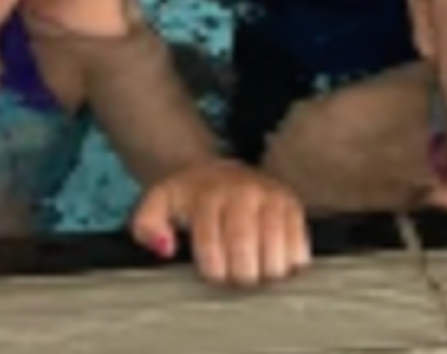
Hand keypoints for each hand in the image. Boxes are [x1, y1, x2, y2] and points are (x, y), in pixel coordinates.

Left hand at [126, 157, 312, 286]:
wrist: (216, 171)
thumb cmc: (188, 198)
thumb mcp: (157, 205)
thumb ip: (147, 225)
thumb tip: (165, 247)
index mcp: (208, 193)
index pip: (210, 241)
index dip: (212, 268)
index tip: (212, 272)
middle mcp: (243, 191)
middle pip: (245, 248)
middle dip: (238, 274)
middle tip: (234, 275)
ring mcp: (271, 196)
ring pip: (275, 251)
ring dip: (264, 272)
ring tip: (254, 270)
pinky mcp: (293, 205)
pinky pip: (299, 247)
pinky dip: (289, 263)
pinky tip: (274, 260)